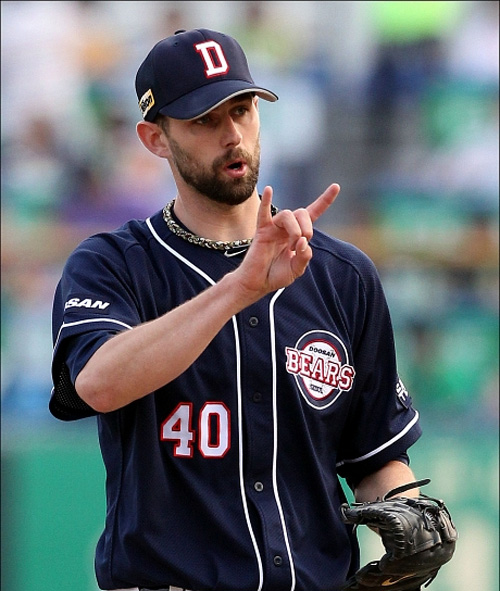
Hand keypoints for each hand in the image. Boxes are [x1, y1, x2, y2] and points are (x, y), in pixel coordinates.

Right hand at [234, 184, 339, 299]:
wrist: (258, 283)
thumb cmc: (275, 275)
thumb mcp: (297, 269)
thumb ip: (304, 257)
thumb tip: (303, 240)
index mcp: (298, 234)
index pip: (313, 213)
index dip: (325, 200)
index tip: (335, 186)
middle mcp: (287, 227)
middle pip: (302, 212)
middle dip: (307, 228)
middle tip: (300, 245)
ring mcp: (274, 228)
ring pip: (288, 214)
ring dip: (294, 230)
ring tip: (290, 247)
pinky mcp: (262, 231)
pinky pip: (263, 213)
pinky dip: (267, 201)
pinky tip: (270, 190)